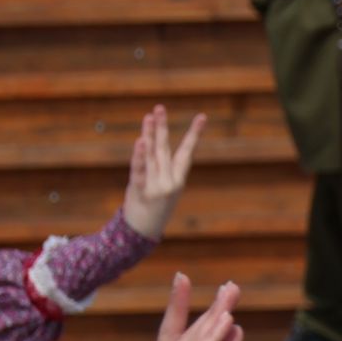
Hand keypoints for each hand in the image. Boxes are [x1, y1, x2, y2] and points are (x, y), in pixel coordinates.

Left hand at [122, 105, 207, 240]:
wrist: (143, 232)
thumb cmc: (153, 208)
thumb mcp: (163, 188)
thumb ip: (159, 166)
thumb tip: (150, 140)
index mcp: (178, 179)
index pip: (186, 151)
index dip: (194, 134)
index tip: (202, 117)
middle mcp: (169, 181)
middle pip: (165, 148)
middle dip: (162, 127)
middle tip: (159, 108)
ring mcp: (156, 186)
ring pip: (152, 154)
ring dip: (150, 134)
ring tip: (149, 116)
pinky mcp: (141, 191)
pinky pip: (140, 170)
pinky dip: (139, 156)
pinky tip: (141, 141)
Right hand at [146, 273, 243, 340]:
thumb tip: (232, 327)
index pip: (170, 337)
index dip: (176, 308)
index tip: (181, 279)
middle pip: (185, 336)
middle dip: (209, 310)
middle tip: (231, 287)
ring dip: (214, 317)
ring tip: (232, 294)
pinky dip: (212, 336)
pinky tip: (226, 319)